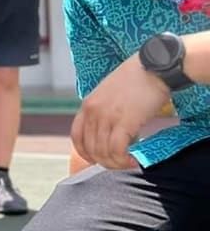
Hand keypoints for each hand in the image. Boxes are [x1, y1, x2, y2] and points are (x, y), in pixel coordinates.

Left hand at [71, 53, 168, 169]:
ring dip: (115, 163)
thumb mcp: (109, 93)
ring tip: (128, 163)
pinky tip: (133, 160)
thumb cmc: (137, 78)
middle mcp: (93, 111)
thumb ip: (104, 110)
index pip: (76, 136)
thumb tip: (109, 131)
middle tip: (119, 163)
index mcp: (87, 104)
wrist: (154, 66)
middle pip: (90, 148)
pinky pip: (117, 150)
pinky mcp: (124, 122)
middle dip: (104, 161)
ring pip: (102, 152)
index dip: (85, 153)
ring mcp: (107, 116)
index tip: (97, 159)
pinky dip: (123, 160)